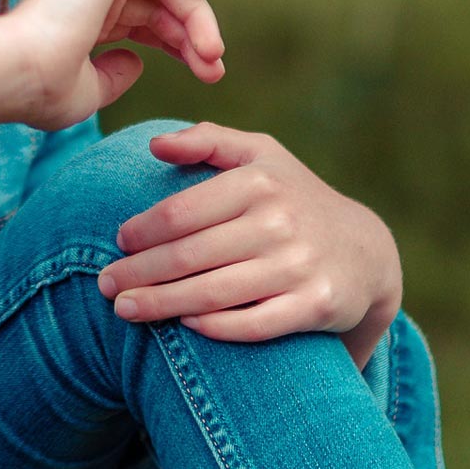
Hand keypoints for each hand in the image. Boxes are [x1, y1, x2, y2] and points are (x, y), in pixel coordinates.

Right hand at [2, 0, 224, 130]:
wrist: (18, 72)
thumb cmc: (41, 89)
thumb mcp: (87, 93)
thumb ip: (114, 77)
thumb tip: (137, 61)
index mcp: (88, 23)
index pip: (148, 22)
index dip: (182, 46)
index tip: (207, 75)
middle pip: (164, 2)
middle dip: (196, 33)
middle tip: (214, 67)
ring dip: (197, 11)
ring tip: (211, 49)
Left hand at [96, 122, 401, 368]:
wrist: (364, 251)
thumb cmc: (293, 198)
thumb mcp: (260, 155)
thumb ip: (207, 141)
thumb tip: (155, 145)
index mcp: (259, 181)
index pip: (182, 211)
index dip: (142, 231)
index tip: (117, 244)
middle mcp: (280, 222)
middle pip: (189, 255)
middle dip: (139, 273)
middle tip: (105, 286)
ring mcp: (299, 266)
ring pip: (213, 292)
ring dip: (161, 304)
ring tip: (125, 311)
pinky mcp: (315, 306)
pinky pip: (254, 323)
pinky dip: (215, 327)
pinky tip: (184, 325)